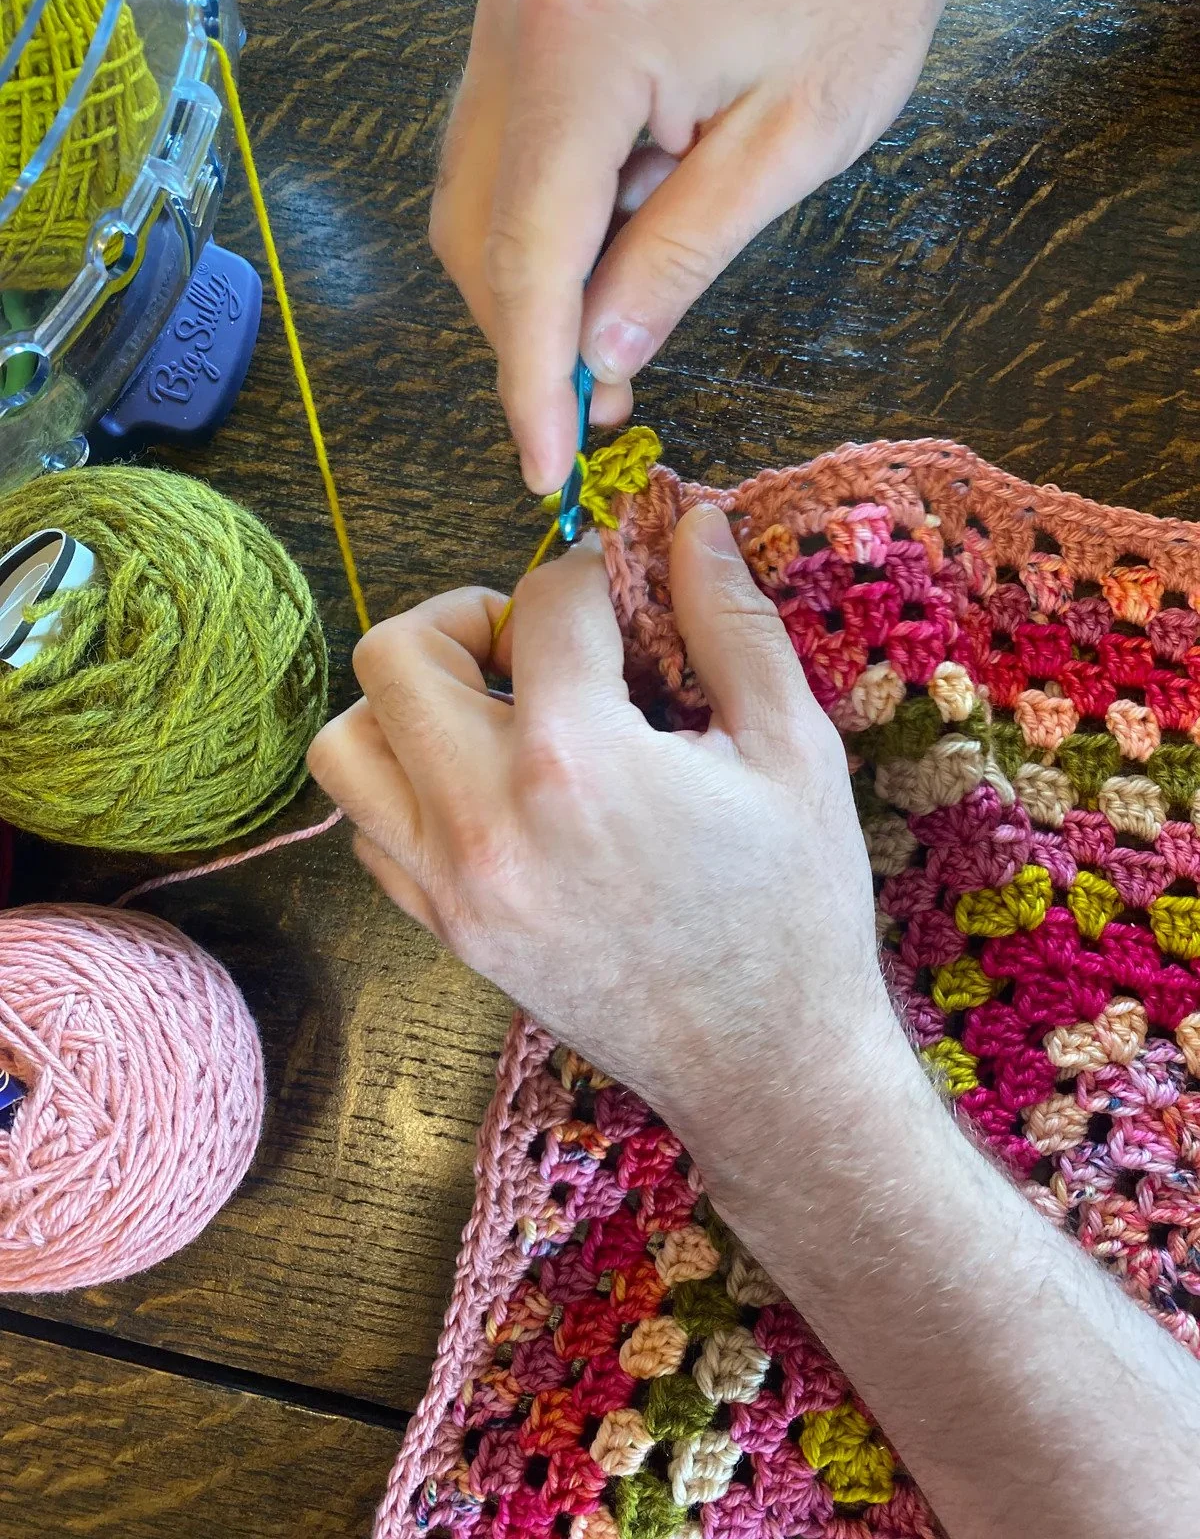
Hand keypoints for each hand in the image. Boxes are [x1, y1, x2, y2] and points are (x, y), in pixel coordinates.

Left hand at [308, 504, 909, 1158]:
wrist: (767, 1069)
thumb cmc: (794, 909)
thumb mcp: (792, 750)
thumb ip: (730, 623)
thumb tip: (689, 524)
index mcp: (576, 760)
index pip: (546, 601)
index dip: (597, 569)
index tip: (632, 585)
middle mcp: (485, 818)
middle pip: (395, 652)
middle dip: (469, 616)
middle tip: (543, 645)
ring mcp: (451, 884)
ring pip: (349, 745)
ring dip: (411, 703)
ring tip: (499, 712)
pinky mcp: (447, 930)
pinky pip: (370, 829)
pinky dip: (407, 785)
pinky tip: (491, 789)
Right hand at [431, 0, 967, 492]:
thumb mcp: (786, 147)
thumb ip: (679, 257)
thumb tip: (601, 356)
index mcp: (581, 41)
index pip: (526, 252)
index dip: (530, 378)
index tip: (543, 465)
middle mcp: (516, 12)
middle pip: (476, 230)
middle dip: (528, 337)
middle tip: (597, 409)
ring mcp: (509, 4)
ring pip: (474, 197)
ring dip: (534, 286)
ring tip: (613, 336)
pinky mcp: (526, 10)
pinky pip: (503, 152)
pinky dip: (545, 226)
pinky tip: (609, 253)